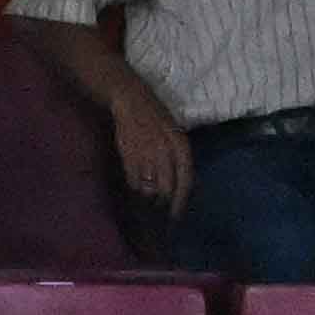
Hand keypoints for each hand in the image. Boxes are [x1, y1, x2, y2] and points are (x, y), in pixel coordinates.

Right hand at [90, 81, 190, 211]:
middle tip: (160, 208)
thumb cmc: (156, 117)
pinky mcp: (129, 155)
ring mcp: (146, 154)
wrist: (131, 101)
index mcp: (180, 145)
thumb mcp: (174, 133)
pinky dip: (135, 186)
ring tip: (148, 196)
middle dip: (163, 201)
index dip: (181, 199)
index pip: (185, 179)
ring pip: (148, 187)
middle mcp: (165, 151)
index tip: (176, 214)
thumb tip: (179, 183)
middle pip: (166, 188)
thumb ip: (177, 157)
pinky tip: (136, 184)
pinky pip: (133, 180)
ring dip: (148, 195)